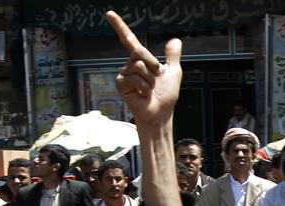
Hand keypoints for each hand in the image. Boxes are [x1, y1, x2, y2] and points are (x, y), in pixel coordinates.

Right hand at [108, 11, 181, 131]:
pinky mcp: (121, 84)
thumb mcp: (174, 72)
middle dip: (153, 65)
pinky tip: (142, 95)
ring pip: (139, 66)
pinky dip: (143, 87)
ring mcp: (124, 75)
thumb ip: (173, 57)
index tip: (108, 13)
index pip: (129, 40)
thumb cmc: (166, 96)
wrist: (161, 113)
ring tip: (149, 89)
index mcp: (141, 60)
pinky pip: (134, 78)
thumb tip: (175, 40)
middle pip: (139, 52)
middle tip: (156, 79)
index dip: (119, 26)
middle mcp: (130, 65)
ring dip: (149, 79)